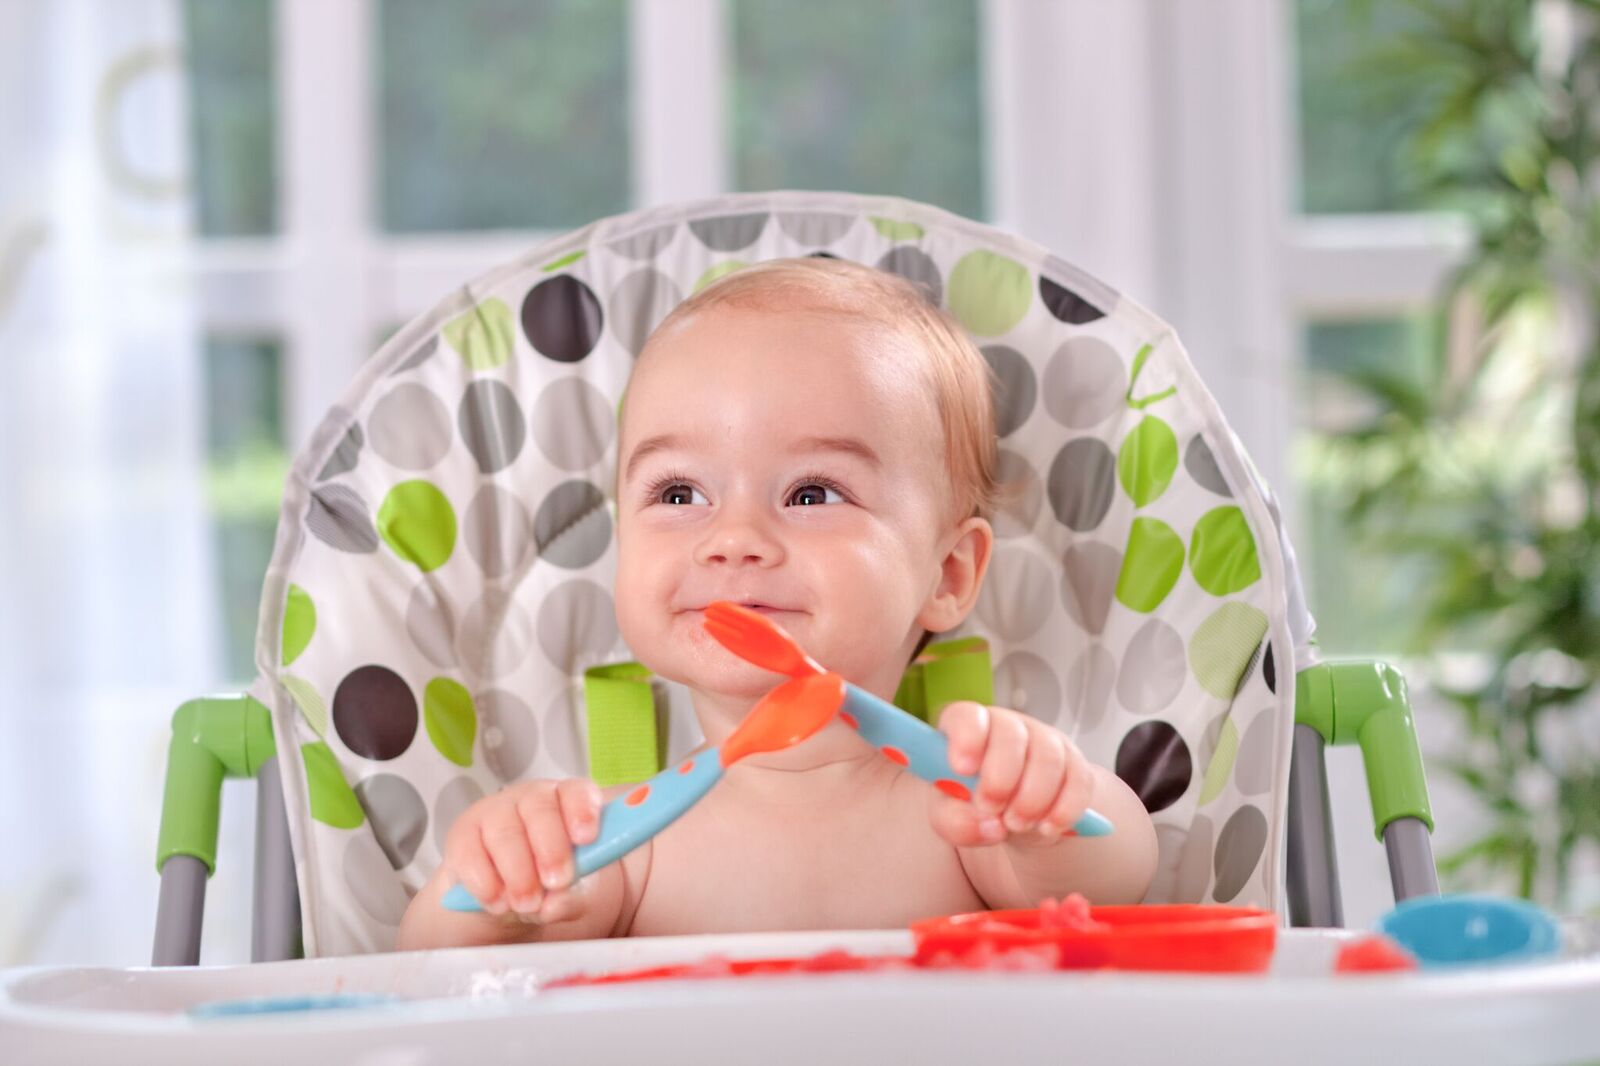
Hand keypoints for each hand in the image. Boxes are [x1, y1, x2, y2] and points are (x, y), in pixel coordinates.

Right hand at [441, 778, 601, 922]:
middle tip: (557, 883)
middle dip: (551, 849)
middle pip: (540, 810)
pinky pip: (469, 852)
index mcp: (567, 803)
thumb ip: (571, 899)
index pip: (577, 792)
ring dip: (518, 872)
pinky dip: (484, 881)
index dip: (582, 810)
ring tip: (527, 904)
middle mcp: (531, 799)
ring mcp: (494, 812)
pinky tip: (497, 902)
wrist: (504, 900)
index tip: (586, 838)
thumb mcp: (572, 894)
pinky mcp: (462, 835)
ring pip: (504, 832)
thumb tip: (554, 904)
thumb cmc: (550, 885)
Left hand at [930, 702, 1093, 847]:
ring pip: (1047, 757)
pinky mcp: (1074, 764)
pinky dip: (1064, 809)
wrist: (1014, 817)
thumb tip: (989, 827)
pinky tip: (1047, 828)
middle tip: (992, 810)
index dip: (967, 738)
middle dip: (1001, 778)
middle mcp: (1007, 726)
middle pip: (1010, 735)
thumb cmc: (973, 806)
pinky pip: (1078, 781)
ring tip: (1016, 825)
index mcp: (967, 728)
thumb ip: (955, 821)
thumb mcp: (951, 817)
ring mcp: (1043, 741)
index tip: (963, 769)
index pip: (967, 715)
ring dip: (1032, 798)